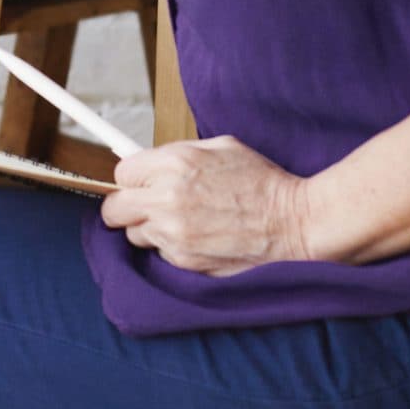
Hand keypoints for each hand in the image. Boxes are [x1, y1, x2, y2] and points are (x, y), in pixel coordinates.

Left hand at [97, 136, 315, 275]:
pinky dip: (171, 248)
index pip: (122, 173)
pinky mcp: (183, 261)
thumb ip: (178, 153)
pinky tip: (197, 239)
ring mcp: (173, 234)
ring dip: (150, 229)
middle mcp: (167, 199)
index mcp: (175, 164)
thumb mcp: (221, 147)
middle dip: (127, 206)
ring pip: (134, 235)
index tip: (142, 182)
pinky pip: (159, 255)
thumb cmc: (263, 183)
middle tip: (146, 206)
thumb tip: (149, 161)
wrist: (295, 223)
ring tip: (181, 223)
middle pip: (114, 209)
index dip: (133, 178)